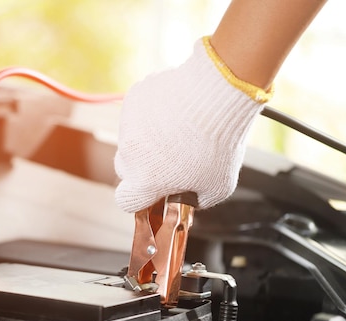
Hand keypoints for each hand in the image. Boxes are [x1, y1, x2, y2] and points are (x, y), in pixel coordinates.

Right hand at [114, 38, 268, 211]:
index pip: (126, 201)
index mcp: (145, 181)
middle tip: (170, 160)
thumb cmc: (220, 142)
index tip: (152, 192)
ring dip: (147, 139)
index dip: (139, 198)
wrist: (218, 94)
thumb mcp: (218, 186)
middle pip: (125, 169)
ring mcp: (128, 125)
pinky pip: (137, 113)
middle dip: (142, 168)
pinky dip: (150, 114)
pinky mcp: (133, 100)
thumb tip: (187, 198)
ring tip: (179, 130)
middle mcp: (129, 154)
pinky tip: (176, 111)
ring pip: (131, 139)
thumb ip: (196, 199)